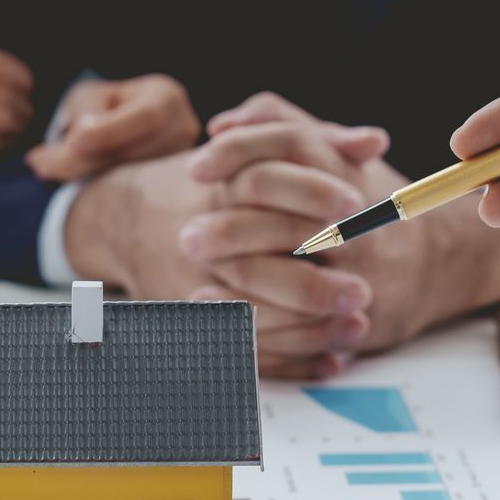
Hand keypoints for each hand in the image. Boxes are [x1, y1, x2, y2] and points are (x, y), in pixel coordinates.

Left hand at [25, 73, 201, 181]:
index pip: (146, 117)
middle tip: (42, 164)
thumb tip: (76, 143)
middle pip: (136, 154)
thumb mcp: (91, 97)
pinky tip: (68, 184)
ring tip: (45, 168)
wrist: (120, 131)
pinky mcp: (168, 193)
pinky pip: (131, 199)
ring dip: (84, 180)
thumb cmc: (104, 107)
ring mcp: (180, 168)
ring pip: (131, 182)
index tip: (74, 141)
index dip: (110, 131)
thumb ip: (86, 113)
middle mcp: (183, 134)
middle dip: (86, 161)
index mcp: (167, 99)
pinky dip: (96, 194)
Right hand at [64, 147, 374, 379]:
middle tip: (364, 290)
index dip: (312, 193)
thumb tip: (375, 143)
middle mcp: (203, 239)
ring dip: (310, 329)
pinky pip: (248, 351)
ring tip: (357, 325)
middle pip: (256, 267)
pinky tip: (333, 358)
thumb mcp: (258, 148)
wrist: (124, 218)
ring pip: (253, 317)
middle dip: (314, 285)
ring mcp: (197, 284)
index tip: (355, 205)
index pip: (264, 183)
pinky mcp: (198, 320)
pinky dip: (294, 360)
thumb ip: (318, 139)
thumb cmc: (208, 182)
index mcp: (221, 188)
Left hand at [190, 97, 499, 367]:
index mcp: (346, 168)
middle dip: (233, 230)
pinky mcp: (362, 313)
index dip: (238, 152)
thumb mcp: (332, 150)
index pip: (290, 144)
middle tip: (188, 239)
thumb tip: (221, 124)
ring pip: (297, 279)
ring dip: (242, 282)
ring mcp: (363, 269)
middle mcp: (358, 218)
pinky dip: (257, 320)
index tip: (195, 169)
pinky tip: (219, 312)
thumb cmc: (367, 198)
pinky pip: (304, 323)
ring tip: (196, 286)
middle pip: (291, 220)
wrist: (443, 260)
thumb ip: (278, 124)